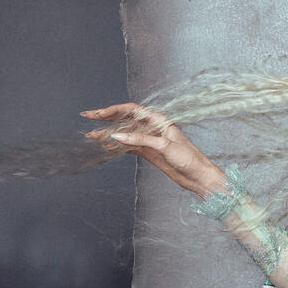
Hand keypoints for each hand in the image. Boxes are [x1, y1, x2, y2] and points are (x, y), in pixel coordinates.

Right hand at [80, 103, 224, 196]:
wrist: (199, 177)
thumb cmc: (189, 158)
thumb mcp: (164, 146)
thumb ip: (140, 140)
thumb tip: (118, 135)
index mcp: (159, 120)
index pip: (131, 110)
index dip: (113, 110)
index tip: (98, 114)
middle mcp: (153, 128)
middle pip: (125, 119)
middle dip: (106, 118)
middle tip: (88, 117)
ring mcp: (150, 140)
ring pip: (125, 133)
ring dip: (109, 134)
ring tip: (92, 136)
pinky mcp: (150, 152)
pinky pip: (130, 146)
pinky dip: (118, 146)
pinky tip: (107, 146)